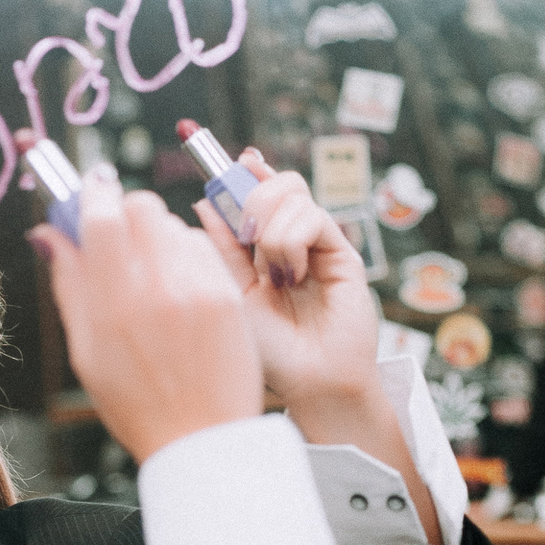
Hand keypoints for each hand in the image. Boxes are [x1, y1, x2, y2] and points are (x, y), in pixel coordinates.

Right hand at [31, 167, 262, 463]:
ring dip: (156, 237)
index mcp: (112, 307)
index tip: (89, 193)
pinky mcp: (227, 294)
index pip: (102, 215)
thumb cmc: (136, 403)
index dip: (92, 194)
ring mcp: (197, 290)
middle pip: (141, 206)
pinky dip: (186, 257)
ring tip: (152, 277)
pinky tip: (181, 291)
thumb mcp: (87, 353)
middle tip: (118, 236)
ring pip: (173, 225)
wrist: (201, 438)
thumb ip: (70, 286)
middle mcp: (157, 290)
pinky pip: (202, 249)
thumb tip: (51, 234)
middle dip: (125, 211)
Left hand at [195, 152, 379, 430]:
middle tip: (246, 236)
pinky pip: (312, 216)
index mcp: (261, 249)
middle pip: (275, 183)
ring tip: (275, 275)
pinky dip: (292, 241)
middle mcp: (291, 241)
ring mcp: (317, 245)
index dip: (244, 173)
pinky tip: (294, 276)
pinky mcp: (341, 252)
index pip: (254, 193)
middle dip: (252, 197)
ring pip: (292, 194)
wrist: (309, 382)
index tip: (236, 162)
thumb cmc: (268, 350)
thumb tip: (204, 201)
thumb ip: (221, 248)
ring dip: (271, 230)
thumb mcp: (230, 293)